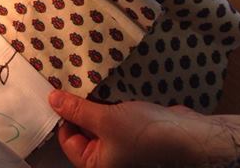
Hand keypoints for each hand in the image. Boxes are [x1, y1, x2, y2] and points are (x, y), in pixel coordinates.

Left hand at [48, 90, 239, 167]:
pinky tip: (104, 85)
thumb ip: (76, 109)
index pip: (67, 141)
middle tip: (71, 82)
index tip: (60, 93)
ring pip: (98, 121)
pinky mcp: (134, 130)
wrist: (187, 133)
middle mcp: (107, 158)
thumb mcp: (104, 119)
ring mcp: (121, 144)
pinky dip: (109, 103)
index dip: (63, 117)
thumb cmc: (144, 133)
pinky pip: (113, 116)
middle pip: (82, 130)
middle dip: (78, 108)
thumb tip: (51, 100)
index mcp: (96, 164)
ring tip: (86, 80)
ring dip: (93, 103)